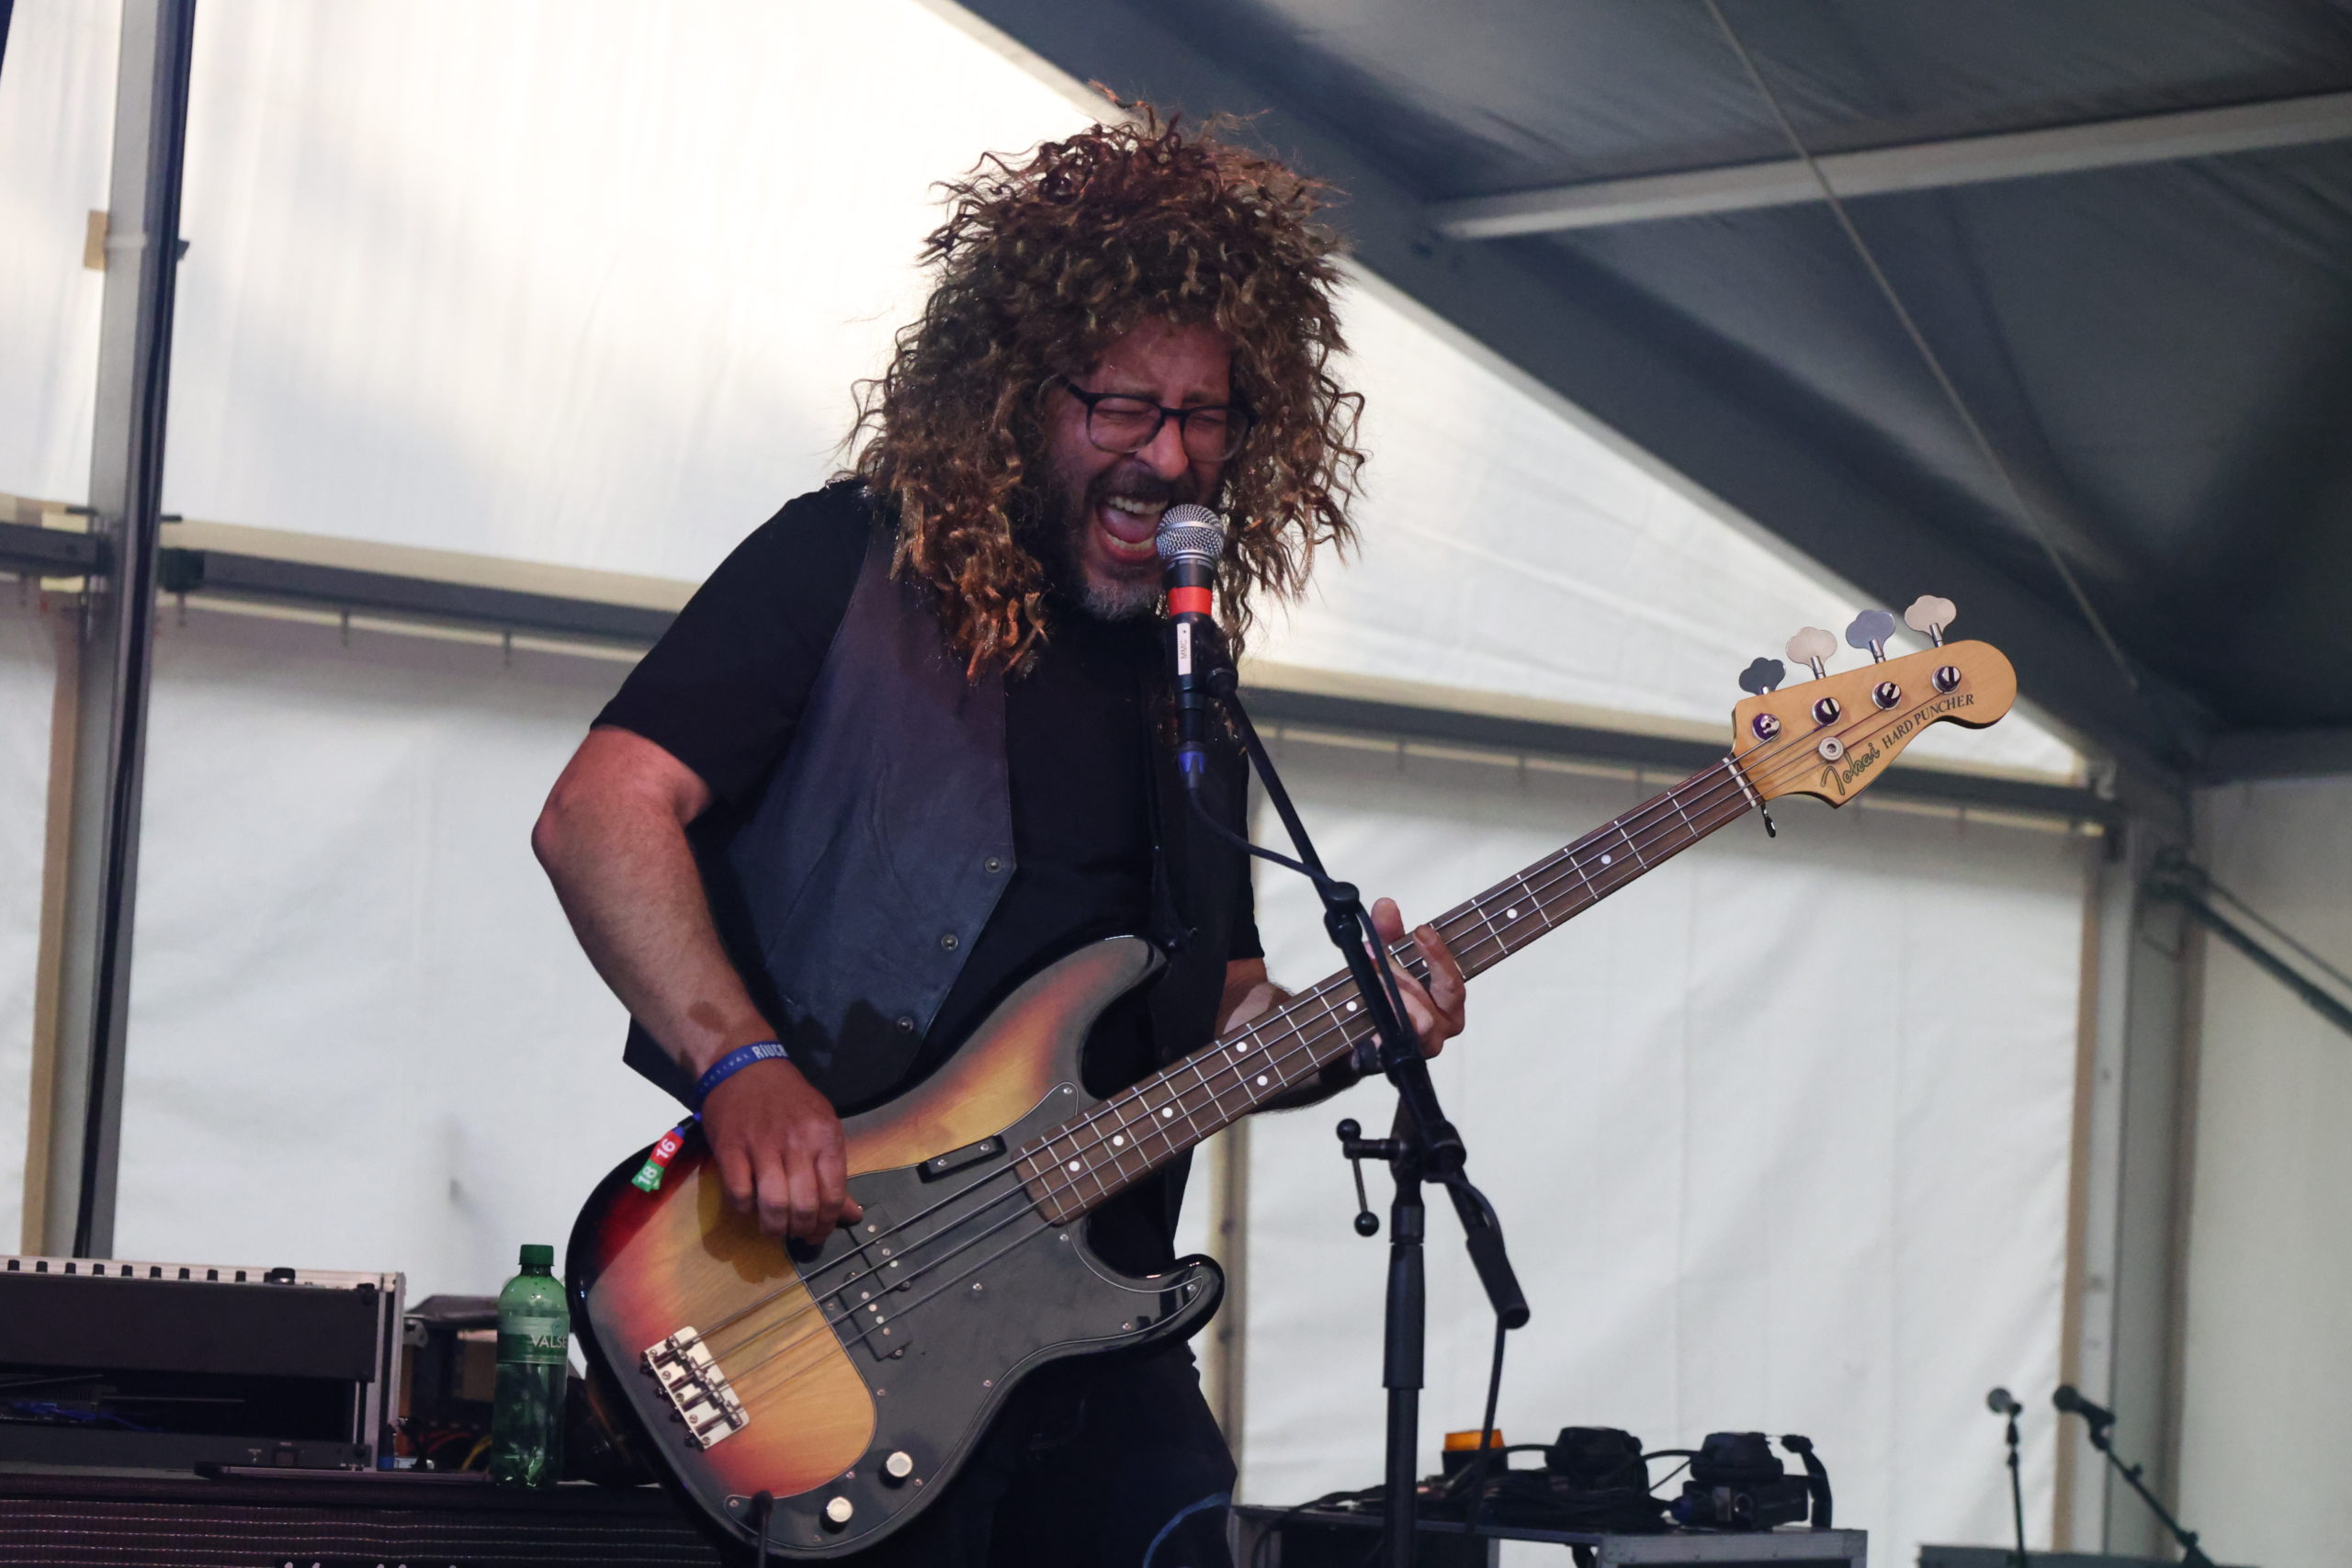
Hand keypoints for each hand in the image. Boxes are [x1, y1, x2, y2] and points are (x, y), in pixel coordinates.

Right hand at [700, 1058, 863, 1243]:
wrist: (744, 1066)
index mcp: (825, 1136)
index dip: (827, 1224)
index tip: (819, 1234)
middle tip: (797, 1235)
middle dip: (802, 1231)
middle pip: (804, 1205)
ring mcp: (761, 1146)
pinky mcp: (730, 1150)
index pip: (834, 1194)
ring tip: (774, 1230)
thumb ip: (835, 1171)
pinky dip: (745, 1211)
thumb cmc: (788, 1099)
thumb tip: (853, 1214)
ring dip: (774, 1228)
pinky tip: (750, 1207)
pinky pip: (739, 1195)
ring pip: (773, 1206)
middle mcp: (797, 1142)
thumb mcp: (822, 1125)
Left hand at [1369, 897, 1465, 1056]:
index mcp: (1449, 1004)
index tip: (1419, 930)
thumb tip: (1385, 905)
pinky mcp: (1391, 1061)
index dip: (1438, 956)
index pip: (1453, 982)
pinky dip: (1373, 1027)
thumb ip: (1388, 933)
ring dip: (1388, 999)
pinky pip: (1385, 1047)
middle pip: (1432, 1007)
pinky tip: (1361, 1010)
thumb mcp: (1386, 956)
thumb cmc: (1385, 991)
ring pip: (1413, 1026)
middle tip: (1375, 954)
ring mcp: (1418, 1049)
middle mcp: (1441, 1029)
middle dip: (1402, 979)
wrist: (1356, 1031)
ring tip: (1366, 978)